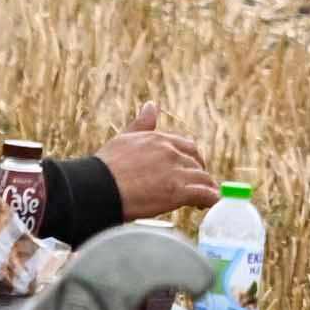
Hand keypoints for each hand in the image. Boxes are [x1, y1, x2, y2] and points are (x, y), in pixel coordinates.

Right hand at [100, 124, 215, 221]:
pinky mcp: (177, 191)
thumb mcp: (125, 139)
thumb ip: (142, 124)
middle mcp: (170, 152)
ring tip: (205, 199)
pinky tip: (210, 204)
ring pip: (202, 178)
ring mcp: (175, 171)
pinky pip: (203, 194)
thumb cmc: (106, 168)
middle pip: (195, 161)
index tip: (190, 167)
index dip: (190, 158)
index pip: (185, 146)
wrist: (99, 188)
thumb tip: (151, 105)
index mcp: (158, 139)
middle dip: (199, 172)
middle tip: (198, 184)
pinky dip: (210, 199)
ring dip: (205, 187)